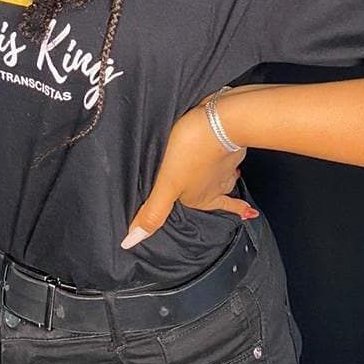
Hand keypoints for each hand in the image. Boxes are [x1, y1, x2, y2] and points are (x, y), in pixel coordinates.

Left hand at [120, 88, 257, 249]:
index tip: (215, 218)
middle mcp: (217, 186)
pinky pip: (230, 157)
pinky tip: (227, 149)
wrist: (221, 121)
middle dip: (221, 199)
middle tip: (231, 206)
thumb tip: (131, 243)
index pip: (201, 209)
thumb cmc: (192, 151)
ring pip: (225, 177)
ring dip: (227, 179)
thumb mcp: (167, 184)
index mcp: (201, 198)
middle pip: (218, 196)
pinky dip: (231, 158)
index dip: (202, 213)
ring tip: (229, 180)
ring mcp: (225, 166)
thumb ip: (153, 211)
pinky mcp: (229, 145)